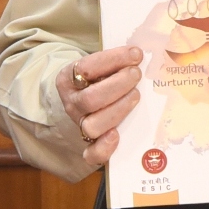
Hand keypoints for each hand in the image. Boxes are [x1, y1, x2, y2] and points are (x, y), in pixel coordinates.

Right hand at [58, 46, 147, 168]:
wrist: (83, 97)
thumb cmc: (97, 78)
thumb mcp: (98, 65)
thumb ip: (115, 61)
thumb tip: (140, 55)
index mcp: (68, 79)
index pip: (86, 68)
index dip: (112, 60)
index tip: (135, 54)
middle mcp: (72, 104)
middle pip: (90, 99)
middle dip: (118, 85)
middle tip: (136, 74)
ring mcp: (80, 125)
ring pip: (93, 126)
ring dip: (118, 110)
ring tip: (136, 96)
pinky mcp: (89, 145)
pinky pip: (92, 154)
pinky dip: (104, 148)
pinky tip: (117, 135)